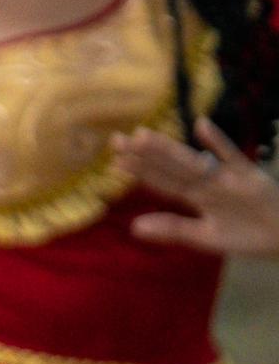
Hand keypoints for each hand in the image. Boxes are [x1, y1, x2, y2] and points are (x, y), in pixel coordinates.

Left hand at [119, 122, 278, 257]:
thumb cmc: (249, 236)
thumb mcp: (206, 237)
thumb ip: (173, 229)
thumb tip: (133, 228)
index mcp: (197, 197)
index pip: (164, 181)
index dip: (140, 172)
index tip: (114, 161)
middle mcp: (208, 184)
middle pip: (171, 167)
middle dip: (144, 155)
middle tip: (116, 140)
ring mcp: (228, 179)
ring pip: (193, 162)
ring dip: (169, 149)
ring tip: (143, 136)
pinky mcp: (250, 177)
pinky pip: (233, 157)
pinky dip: (218, 143)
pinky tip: (201, 126)